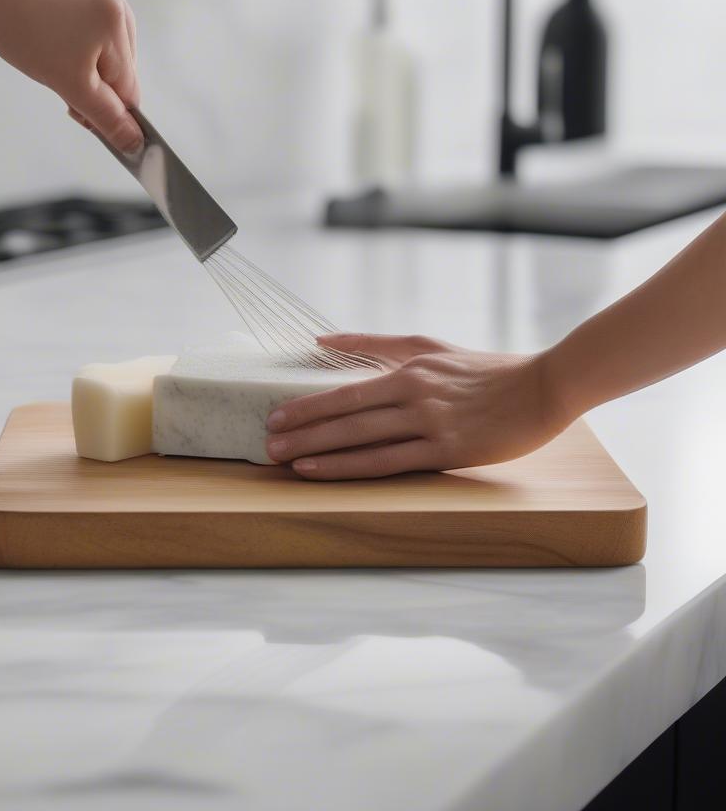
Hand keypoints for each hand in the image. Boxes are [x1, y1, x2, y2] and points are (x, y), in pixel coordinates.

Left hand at [0, 0, 141, 149]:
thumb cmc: (25, 27)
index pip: (130, 93)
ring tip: (47, 62)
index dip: (108, 114)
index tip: (80, 119)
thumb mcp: (70, 83)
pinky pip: (84, 39)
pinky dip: (69, 53)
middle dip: (91, 91)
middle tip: (58, 87)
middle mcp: (116, 8)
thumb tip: (136, 143)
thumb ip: (106, 116)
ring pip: (100, 59)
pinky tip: (45, 46)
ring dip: (79, 74)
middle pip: (118, 75)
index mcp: (122, 26)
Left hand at [265, 333, 570, 479]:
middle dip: (301, 431)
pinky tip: (323, 472)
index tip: (274, 415)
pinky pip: (390, 463)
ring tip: (282, 460)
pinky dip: (352, 467)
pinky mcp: (449, 452)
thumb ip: (375, 345)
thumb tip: (323, 338)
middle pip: (344, 416)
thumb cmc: (484, 369)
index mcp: (408, 370)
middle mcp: (413, 395)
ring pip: (361, 440)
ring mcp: (431, 425)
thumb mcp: (429, 346)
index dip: (306, 405)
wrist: (544, 388)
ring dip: (317, 451)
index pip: (344, 391)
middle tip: (266, 443)